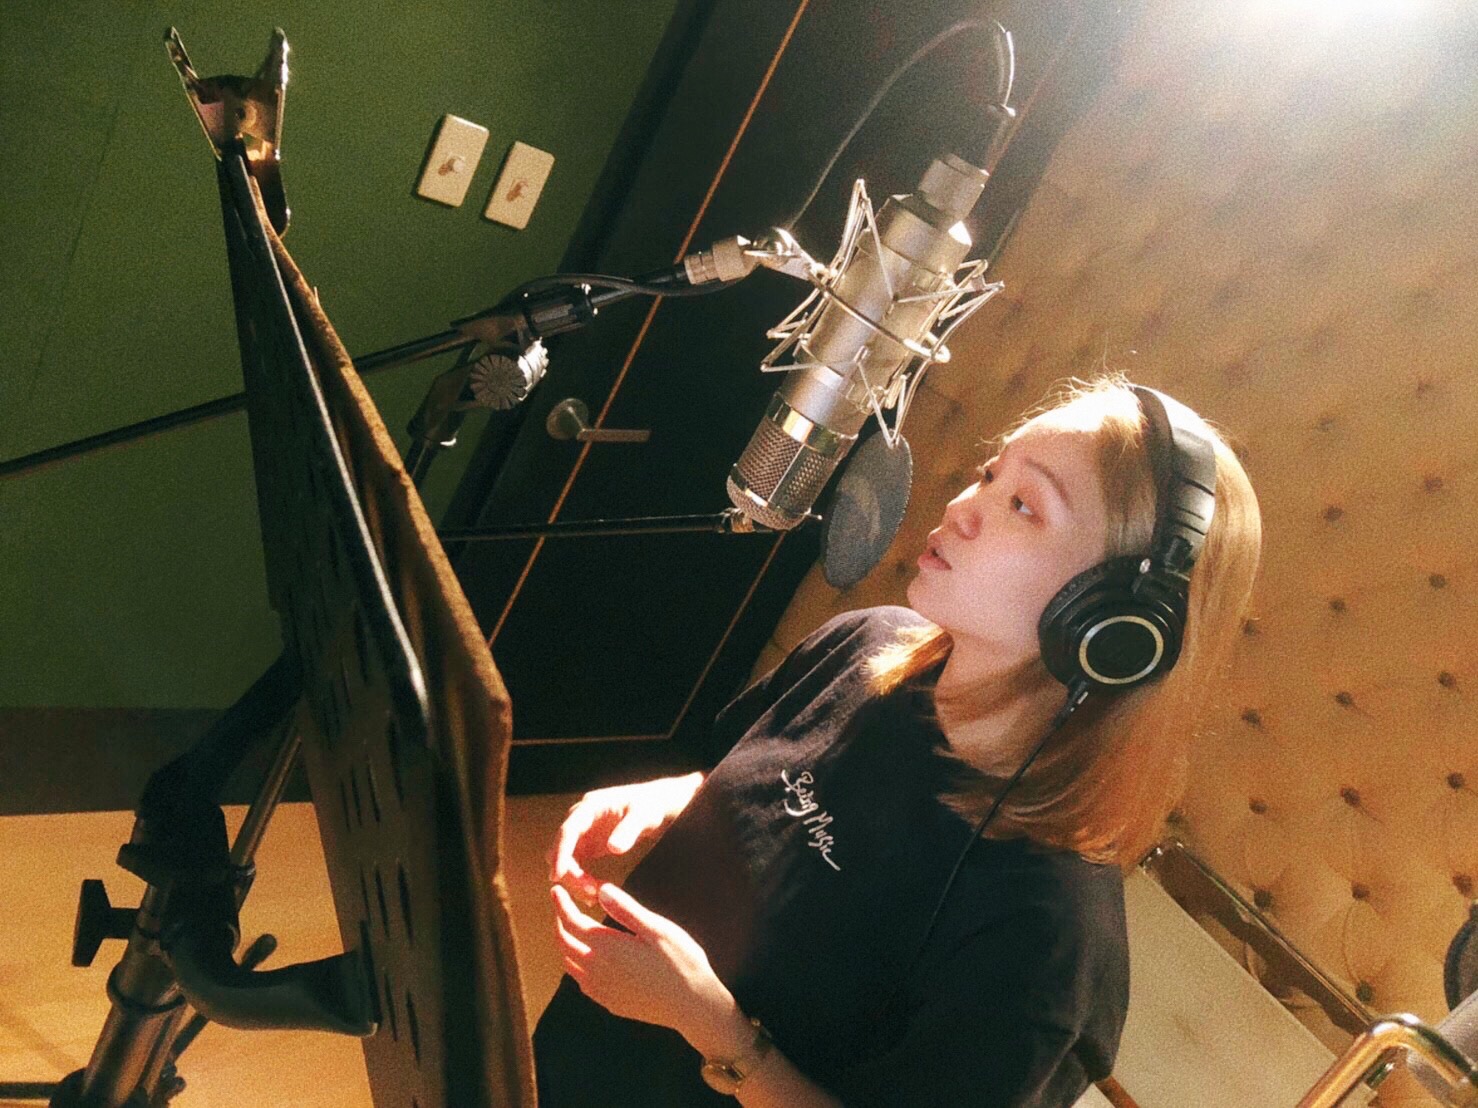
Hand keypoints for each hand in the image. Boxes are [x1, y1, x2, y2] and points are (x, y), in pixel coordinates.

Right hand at [546, 774, 703, 903]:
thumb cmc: (650, 805)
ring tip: (594, 897)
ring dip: (574, 878)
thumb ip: (629, 830)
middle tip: (590, 894)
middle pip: (562, 848)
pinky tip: (594, 893)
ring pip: (567, 859)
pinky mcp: (588, 844)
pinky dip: (581, 879)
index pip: (568, 830)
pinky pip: (576, 864)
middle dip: (570, 872)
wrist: (656, 804)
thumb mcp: (643, 815)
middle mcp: (581, 818)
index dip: (560, 852)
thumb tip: (613, 848)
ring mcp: (583, 832)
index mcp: (590, 806)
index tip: (557, 875)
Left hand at [551, 881, 743, 1056]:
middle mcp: (596, 970)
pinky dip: (576, 965)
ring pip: (569, 965)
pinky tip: (588, 960)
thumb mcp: (656, 928)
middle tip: (562, 907)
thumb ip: (625, 909)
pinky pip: (581, 982)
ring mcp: (601, 990)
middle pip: (563, 944)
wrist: (692, 1006)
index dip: (560, 905)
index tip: (556, 891)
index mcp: (606, 947)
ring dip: (565, 944)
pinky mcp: (610, 1003)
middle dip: (559, 923)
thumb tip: (601, 889)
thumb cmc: (680, 962)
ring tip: (572, 929)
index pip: (571, 922)